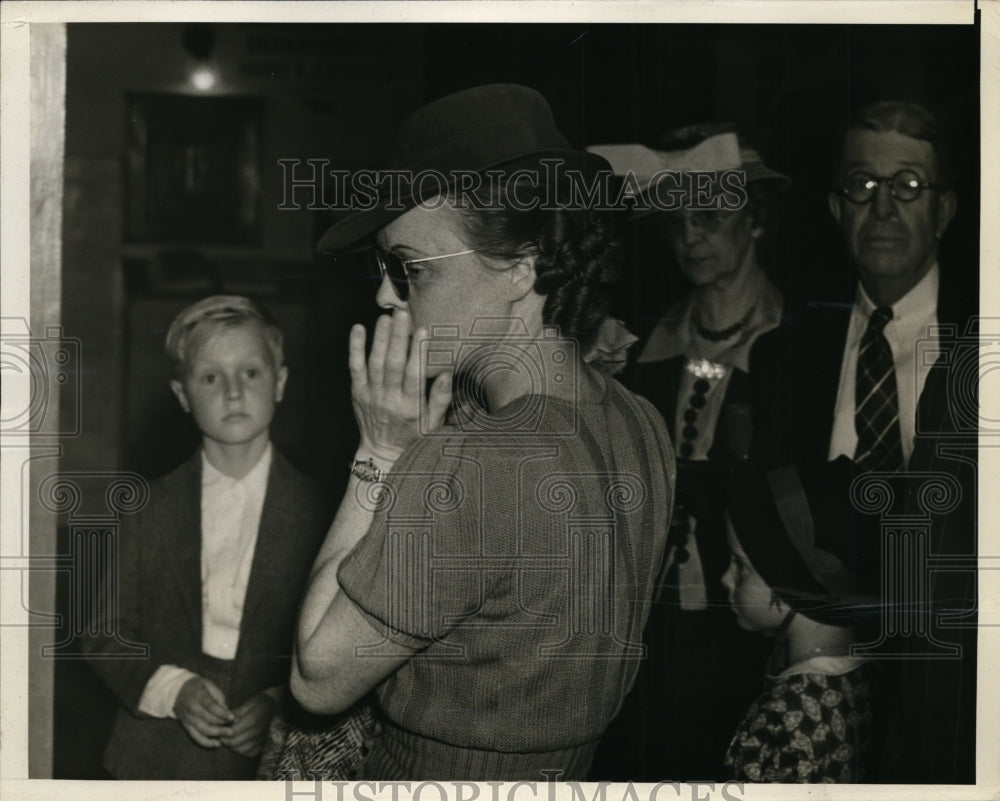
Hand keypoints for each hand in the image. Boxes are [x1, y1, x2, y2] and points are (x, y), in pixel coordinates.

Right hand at [174, 676, 234, 747]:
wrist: (176, 691)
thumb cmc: (197, 686)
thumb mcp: (209, 685)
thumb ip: (218, 697)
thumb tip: (227, 711)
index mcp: (198, 696)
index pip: (211, 706)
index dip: (223, 713)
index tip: (233, 717)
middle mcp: (191, 708)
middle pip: (208, 719)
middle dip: (222, 725)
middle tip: (234, 727)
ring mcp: (187, 718)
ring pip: (202, 730)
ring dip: (216, 734)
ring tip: (228, 734)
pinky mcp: (186, 726)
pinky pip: (195, 736)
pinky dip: (206, 742)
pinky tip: (216, 744)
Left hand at [219, 691, 276, 757]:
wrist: (279, 704)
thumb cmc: (262, 702)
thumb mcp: (248, 703)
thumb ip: (236, 713)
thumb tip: (223, 721)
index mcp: (253, 720)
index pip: (232, 732)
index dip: (223, 732)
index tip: (219, 728)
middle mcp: (258, 732)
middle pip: (234, 743)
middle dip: (225, 740)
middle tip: (221, 734)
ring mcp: (262, 740)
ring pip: (240, 750)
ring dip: (232, 746)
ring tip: (230, 738)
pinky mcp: (264, 745)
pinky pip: (249, 753)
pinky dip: (241, 750)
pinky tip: (240, 742)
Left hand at [349, 310, 452, 460]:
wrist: (382, 452)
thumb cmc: (413, 435)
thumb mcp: (434, 423)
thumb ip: (441, 398)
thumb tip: (447, 372)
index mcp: (410, 406)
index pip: (414, 375)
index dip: (417, 352)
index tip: (422, 331)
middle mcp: (389, 399)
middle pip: (392, 364)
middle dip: (397, 337)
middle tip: (402, 314)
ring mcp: (371, 395)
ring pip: (374, 363)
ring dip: (379, 338)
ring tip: (385, 317)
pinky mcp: (357, 393)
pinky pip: (355, 368)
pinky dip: (355, 348)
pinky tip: (358, 329)